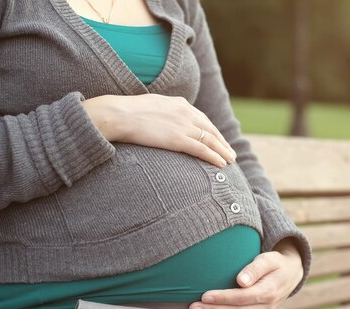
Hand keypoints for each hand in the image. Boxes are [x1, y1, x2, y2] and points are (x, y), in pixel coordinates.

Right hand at [82, 93, 236, 167]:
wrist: (119, 115)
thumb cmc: (128, 112)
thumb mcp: (151, 106)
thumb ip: (164, 113)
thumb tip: (164, 122)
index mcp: (179, 104)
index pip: (203, 119)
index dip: (213, 132)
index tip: (220, 140)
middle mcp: (185, 113)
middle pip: (211, 130)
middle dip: (222, 142)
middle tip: (231, 153)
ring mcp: (183, 126)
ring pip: (210, 141)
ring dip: (223, 152)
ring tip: (230, 160)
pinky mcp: (178, 139)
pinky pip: (202, 150)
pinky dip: (214, 157)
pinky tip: (222, 164)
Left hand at [188, 239, 302, 308]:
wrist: (290, 274)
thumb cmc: (276, 263)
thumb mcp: (269, 259)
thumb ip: (255, 268)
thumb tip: (241, 280)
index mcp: (269, 291)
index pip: (242, 297)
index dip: (223, 298)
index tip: (204, 295)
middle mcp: (266, 306)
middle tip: (193, 307)